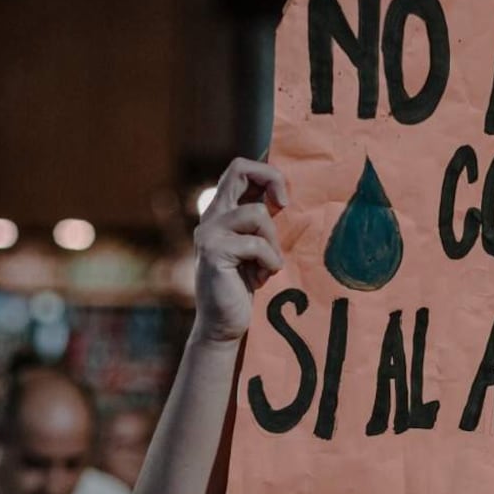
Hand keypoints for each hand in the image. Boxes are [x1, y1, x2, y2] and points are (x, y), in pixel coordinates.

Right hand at [191, 157, 289, 343]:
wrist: (223, 325)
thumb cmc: (243, 286)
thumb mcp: (256, 247)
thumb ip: (262, 222)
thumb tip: (283, 195)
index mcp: (222, 212)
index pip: (239, 168)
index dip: (267, 174)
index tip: (282, 201)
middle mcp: (212, 217)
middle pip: (239, 169)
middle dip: (271, 180)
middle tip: (283, 206)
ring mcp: (210, 233)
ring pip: (257, 214)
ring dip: (273, 242)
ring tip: (266, 266)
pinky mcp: (214, 252)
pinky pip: (257, 245)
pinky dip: (269, 263)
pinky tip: (260, 279)